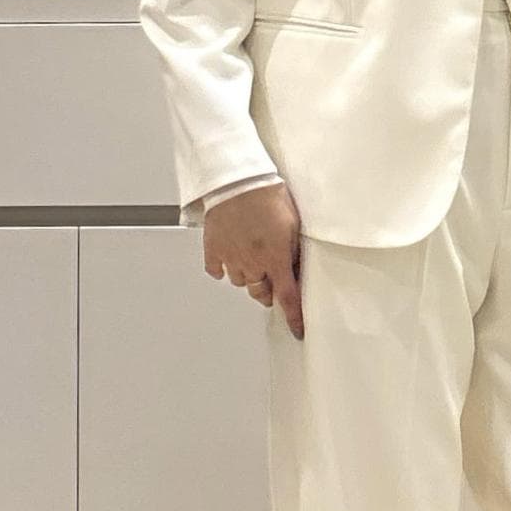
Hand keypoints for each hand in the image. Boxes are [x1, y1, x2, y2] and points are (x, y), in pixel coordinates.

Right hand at [202, 183, 304, 338]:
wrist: (237, 180)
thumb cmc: (268, 195)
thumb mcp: (294, 224)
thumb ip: (294, 251)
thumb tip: (296, 268)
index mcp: (275, 258)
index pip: (288, 297)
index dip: (294, 316)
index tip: (297, 330)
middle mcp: (252, 263)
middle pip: (261, 293)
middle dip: (269, 290)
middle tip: (272, 277)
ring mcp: (230, 258)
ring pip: (240, 283)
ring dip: (248, 276)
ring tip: (252, 258)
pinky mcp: (213, 248)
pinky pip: (216, 270)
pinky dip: (223, 268)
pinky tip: (230, 255)